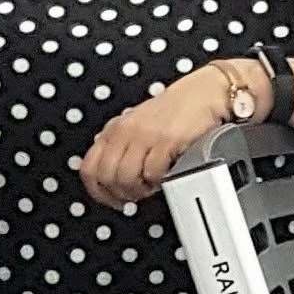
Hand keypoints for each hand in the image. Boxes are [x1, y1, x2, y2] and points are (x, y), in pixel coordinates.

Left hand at [79, 61, 254, 209]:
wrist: (204, 93)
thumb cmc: (176, 111)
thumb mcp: (138, 128)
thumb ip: (124, 150)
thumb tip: (116, 181)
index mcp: (114, 129)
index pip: (89, 169)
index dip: (99, 192)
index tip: (113, 200)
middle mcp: (125, 131)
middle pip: (106, 177)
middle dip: (122, 193)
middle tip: (137, 193)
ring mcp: (144, 135)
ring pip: (125, 178)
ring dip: (140, 190)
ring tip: (153, 184)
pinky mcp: (166, 141)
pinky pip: (152, 173)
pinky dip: (159, 181)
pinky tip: (166, 175)